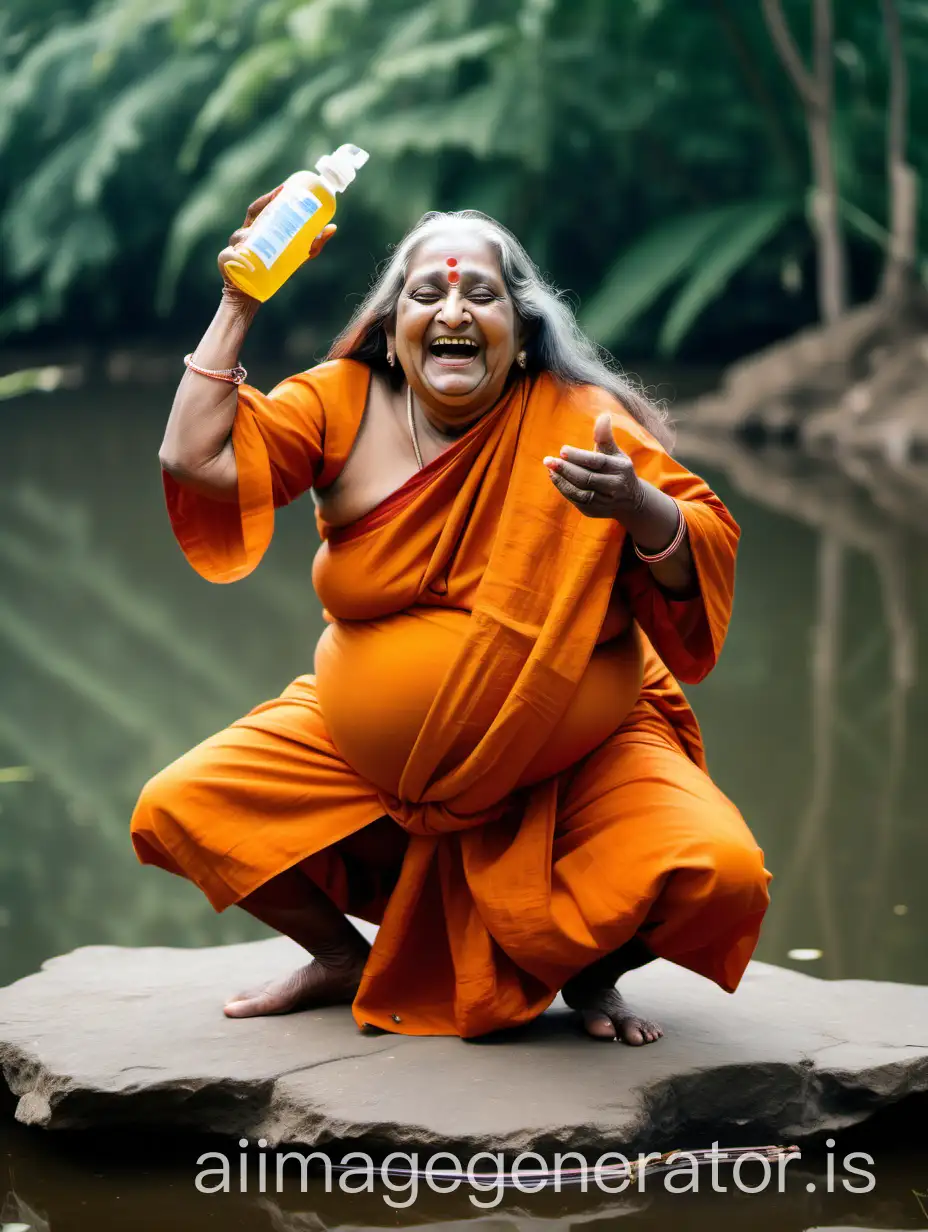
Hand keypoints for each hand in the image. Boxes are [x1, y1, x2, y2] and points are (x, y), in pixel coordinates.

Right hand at [218, 187, 337, 304]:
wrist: (252, 293)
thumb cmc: (275, 271)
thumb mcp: (298, 256)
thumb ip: (314, 243)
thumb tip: (333, 227)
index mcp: (259, 228)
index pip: (263, 207)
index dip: (271, 197)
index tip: (285, 188)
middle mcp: (246, 233)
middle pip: (253, 215)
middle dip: (265, 206)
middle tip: (280, 203)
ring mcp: (235, 246)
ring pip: (242, 235)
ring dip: (251, 233)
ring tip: (266, 232)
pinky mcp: (227, 261)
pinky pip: (230, 255)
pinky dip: (235, 256)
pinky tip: (239, 255)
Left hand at [544, 412, 644, 521]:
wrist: (631, 501)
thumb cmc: (618, 470)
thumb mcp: (616, 453)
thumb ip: (605, 437)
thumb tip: (604, 415)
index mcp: (620, 469)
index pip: (597, 462)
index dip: (579, 457)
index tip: (562, 450)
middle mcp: (614, 487)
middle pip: (586, 479)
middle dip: (565, 469)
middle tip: (548, 460)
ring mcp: (604, 502)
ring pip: (580, 492)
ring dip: (562, 481)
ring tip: (550, 469)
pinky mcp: (594, 512)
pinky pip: (576, 501)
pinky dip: (564, 490)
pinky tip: (555, 478)